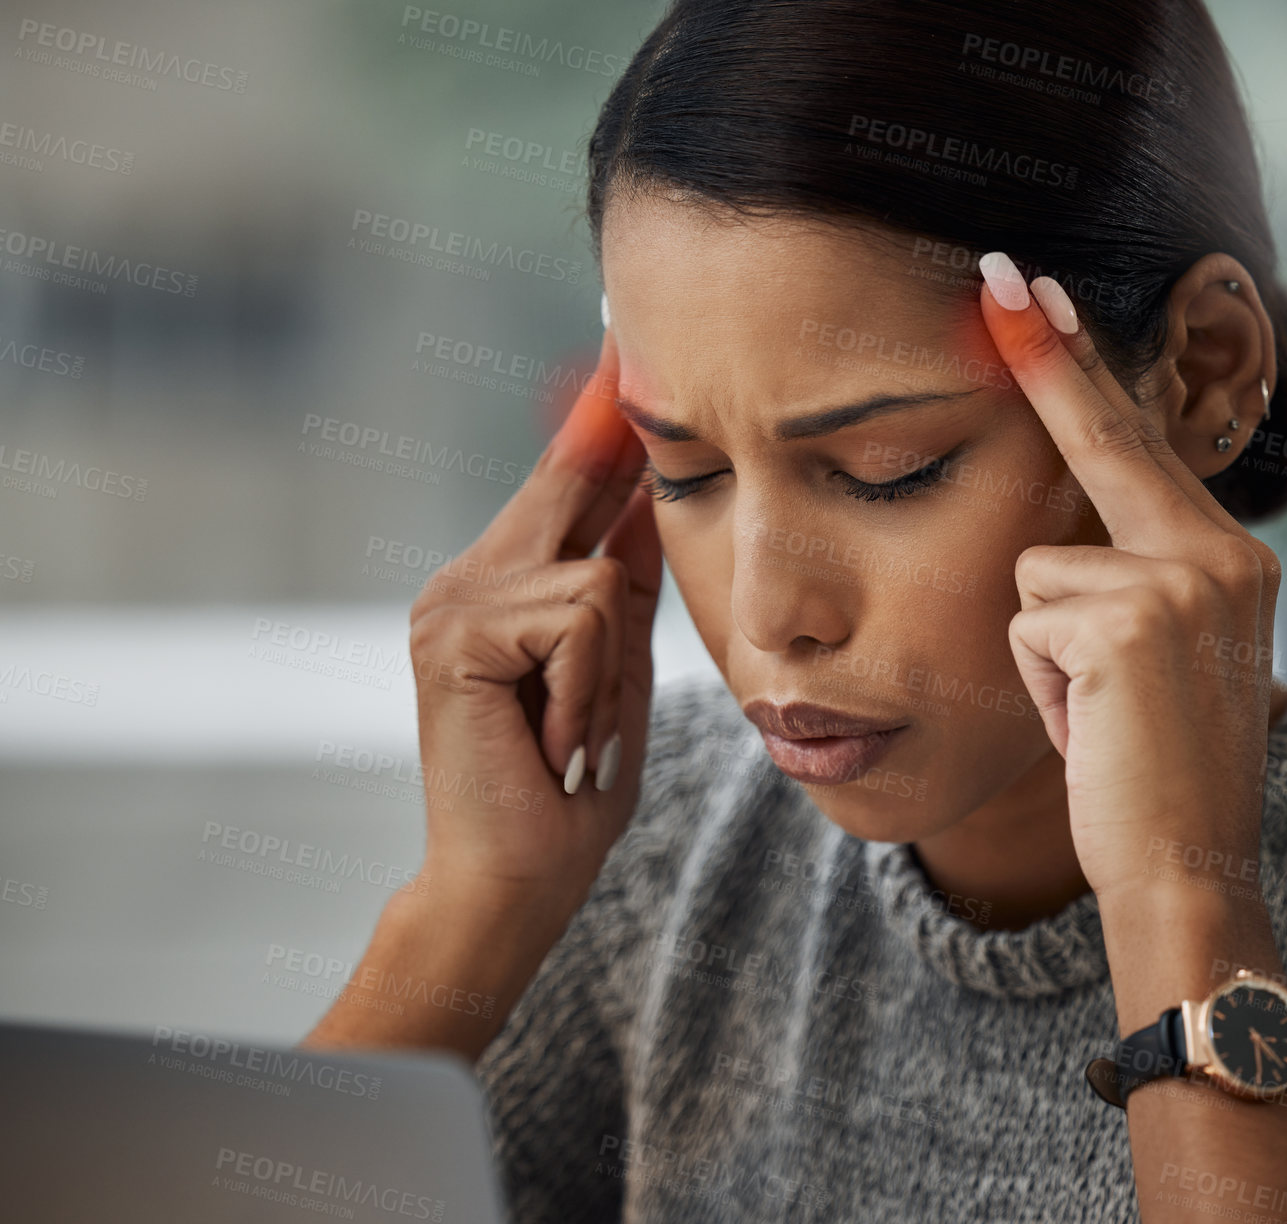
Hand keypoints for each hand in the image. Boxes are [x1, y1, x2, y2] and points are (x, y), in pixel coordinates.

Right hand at [406, 322, 663, 907]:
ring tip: (570, 731)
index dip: (596, 425)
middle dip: (606, 435)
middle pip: (566, 488)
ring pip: (593, 576)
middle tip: (629, 336)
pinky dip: (591, 689)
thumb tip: (648, 502)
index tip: (623, 350)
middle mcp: (464, 584)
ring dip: (607, 670)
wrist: (515, 880)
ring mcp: (453, 604)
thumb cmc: (566, 790)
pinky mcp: (460, 634)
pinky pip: (581, 618)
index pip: (560, 491)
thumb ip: (621, 591)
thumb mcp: (613, 673)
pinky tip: (554, 739)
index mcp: (498, 592)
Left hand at [976, 256, 1281, 911]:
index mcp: (1230, 558)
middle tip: (1001, 267)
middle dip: (1047, 359)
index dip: (1083, 371)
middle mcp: (1221, 555)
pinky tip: (1087, 727)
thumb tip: (1054, 527)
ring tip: (1093, 713)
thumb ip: (1129, 580)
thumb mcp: (1158, 660)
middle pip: (1102, 444)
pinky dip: (1036, 685)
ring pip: (1034, 570)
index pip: (1139, 446)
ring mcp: (1182, 582)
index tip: (1038, 298)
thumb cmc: (1151, 771)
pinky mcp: (1129, 622)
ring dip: (1040, 649)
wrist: (1186, 868)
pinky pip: (1025, 624)